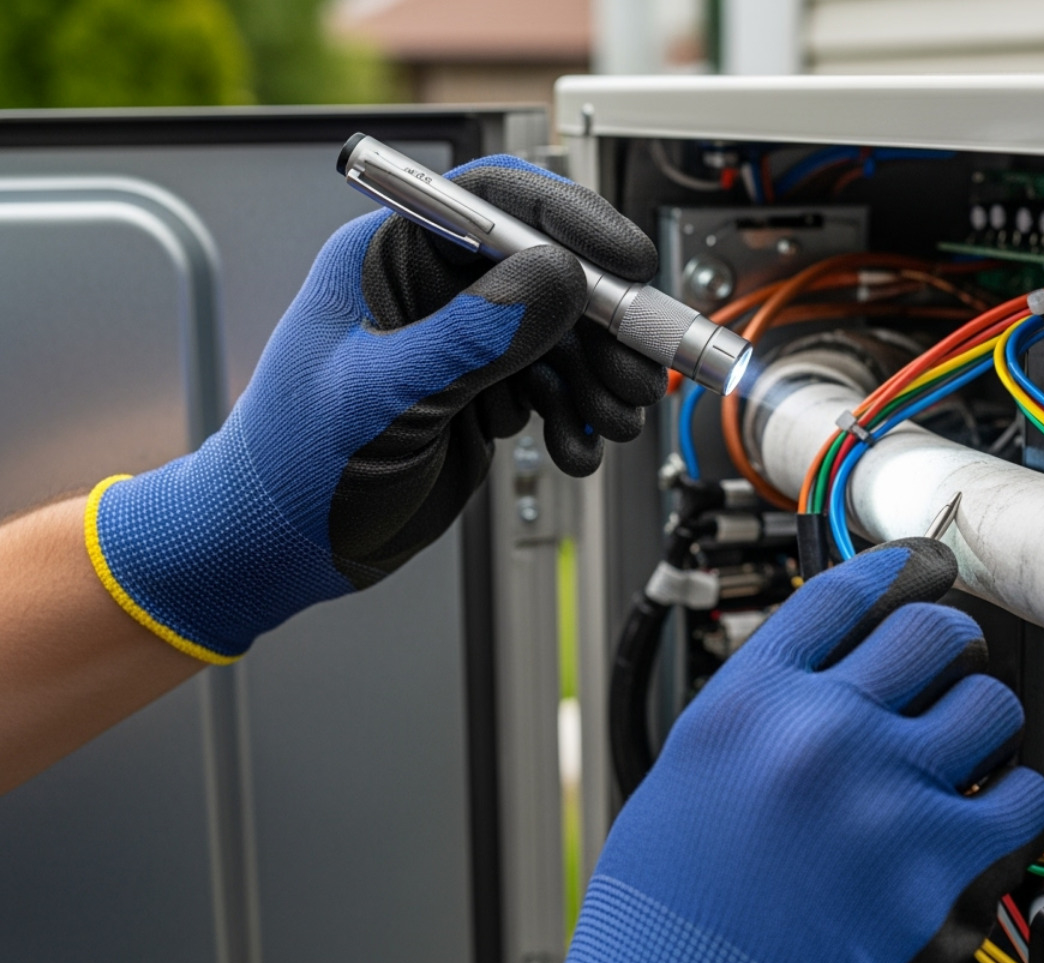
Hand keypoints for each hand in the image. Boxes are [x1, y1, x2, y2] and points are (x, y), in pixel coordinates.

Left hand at [85, 155, 665, 662]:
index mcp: (388, 257)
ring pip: (562, 334)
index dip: (570, 223)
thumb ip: (469, 337)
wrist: (275, 548)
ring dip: (599, 377)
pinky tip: (575, 450)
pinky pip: (553, 386)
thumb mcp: (382, 398)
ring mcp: (460, 341)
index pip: (495, 203)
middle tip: (637, 370)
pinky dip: (577, 417)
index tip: (625, 263)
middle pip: (549, 271)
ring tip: (613, 422)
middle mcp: (432, 289)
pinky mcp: (480, 391)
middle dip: (604, 323)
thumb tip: (553, 278)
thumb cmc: (290, 467)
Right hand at [542, 539, 1043, 962]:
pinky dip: (1015, 800)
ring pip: (989, 702)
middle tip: (948, 664)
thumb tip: (829, 674)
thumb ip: (761, 715)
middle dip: (948, 644)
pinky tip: (988, 812)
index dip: (897, 570)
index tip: (922, 568)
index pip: (845, 594)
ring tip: (965, 747)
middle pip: (931, 629)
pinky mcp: (939, 860)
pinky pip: (1023, 794)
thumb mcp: (686, 777)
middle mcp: (820, 728)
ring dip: (982, 721)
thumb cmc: (666, 919)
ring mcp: (886, 790)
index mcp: (749, 702)